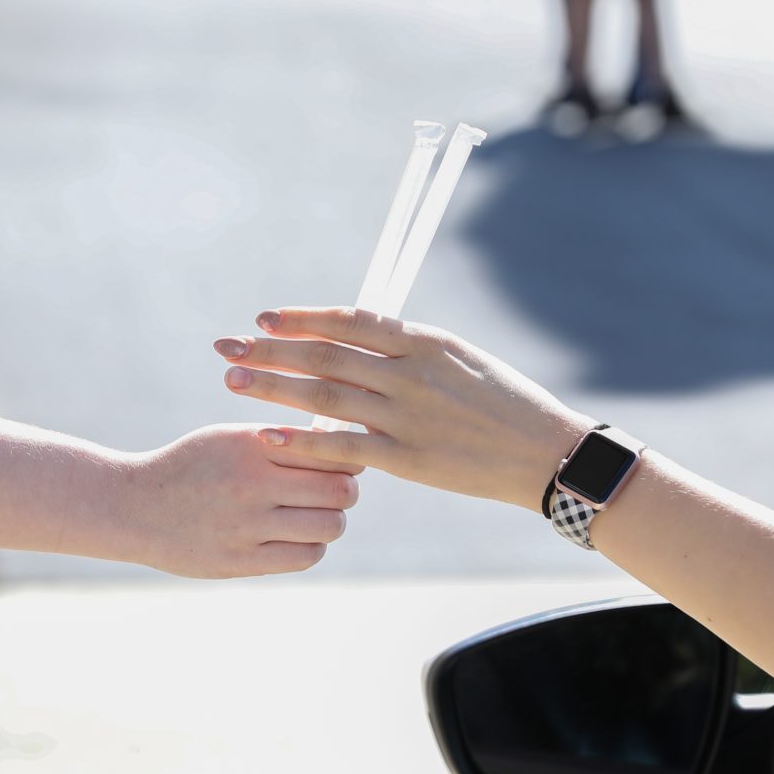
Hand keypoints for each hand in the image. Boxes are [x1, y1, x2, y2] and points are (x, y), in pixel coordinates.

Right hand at [118, 424, 360, 577]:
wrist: (133, 506)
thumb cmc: (191, 466)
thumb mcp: (229, 439)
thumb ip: (278, 441)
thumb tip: (338, 445)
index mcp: (252, 446)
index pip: (328, 452)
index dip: (346, 458)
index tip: (342, 463)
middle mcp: (253, 485)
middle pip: (339, 492)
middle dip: (346, 491)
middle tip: (336, 491)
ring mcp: (247, 526)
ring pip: (329, 527)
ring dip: (331, 521)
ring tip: (316, 515)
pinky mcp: (241, 561)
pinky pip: (304, 556)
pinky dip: (312, 546)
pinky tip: (297, 537)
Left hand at [211, 308, 588, 510]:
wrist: (548, 453)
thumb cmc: (509, 407)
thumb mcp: (463, 363)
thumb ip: (414, 354)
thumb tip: (372, 343)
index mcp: (424, 341)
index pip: (349, 321)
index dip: (302, 317)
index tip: (265, 318)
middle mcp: (409, 372)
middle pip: (324, 354)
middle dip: (269, 349)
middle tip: (226, 346)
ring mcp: (406, 414)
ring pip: (324, 394)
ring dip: (272, 387)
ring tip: (232, 381)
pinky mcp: (407, 456)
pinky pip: (343, 445)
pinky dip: (301, 440)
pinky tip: (266, 436)